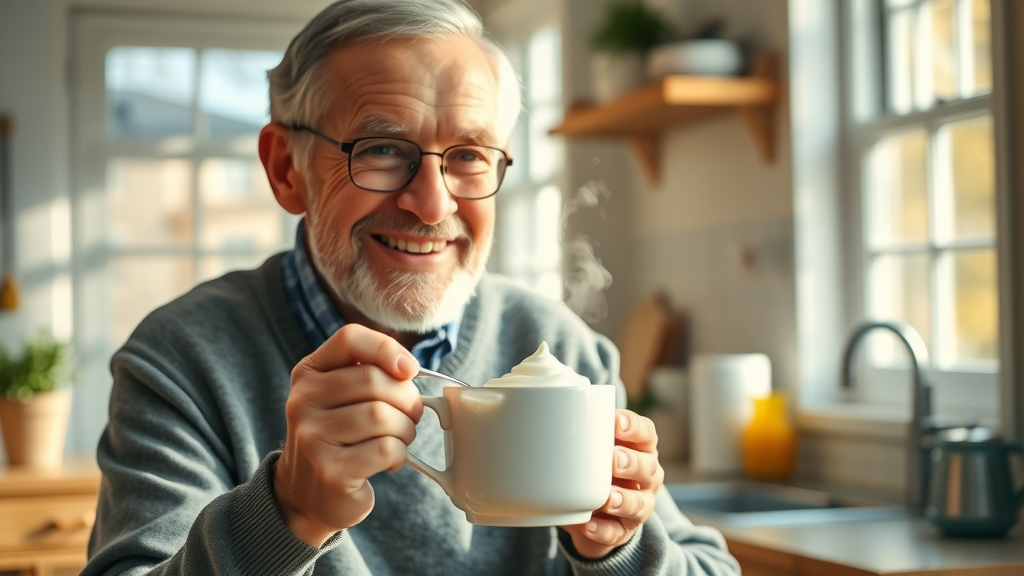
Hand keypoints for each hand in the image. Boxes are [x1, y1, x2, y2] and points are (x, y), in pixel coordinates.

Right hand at [273, 324, 421, 546]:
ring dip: (405, 429)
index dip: (387, 348)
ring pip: (382, 415)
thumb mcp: (342, 397)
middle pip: (374, 380)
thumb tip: (408, 369)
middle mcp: (303, 401)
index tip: (409, 370)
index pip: (349, 339)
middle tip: (410, 415)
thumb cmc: (340, 438)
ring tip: (399, 438)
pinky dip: (399, 454)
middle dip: (407, 399)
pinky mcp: (329, 471)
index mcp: (308, 374)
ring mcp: (312, 437)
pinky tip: (390, 461)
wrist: (308, 495)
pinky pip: (385, 449)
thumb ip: (370, 373)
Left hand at [561, 409, 663, 559]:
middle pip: (647, 467)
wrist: (593, 511)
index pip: (645, 433)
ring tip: (607, 499)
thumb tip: (536, 410)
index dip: (634, 427)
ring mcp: (639, 504)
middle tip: (614, 460)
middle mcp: (646, 475)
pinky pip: (617, 532)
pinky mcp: (624, 530)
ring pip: (639, 504)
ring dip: (623, 500)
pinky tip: (589, 526)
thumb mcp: (589, 448)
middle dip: (631, 463)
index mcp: (639, 448)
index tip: (615, 423)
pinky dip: (603, 530)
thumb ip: (576, 434)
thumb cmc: (593, 467)